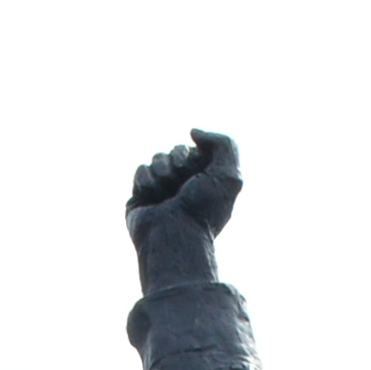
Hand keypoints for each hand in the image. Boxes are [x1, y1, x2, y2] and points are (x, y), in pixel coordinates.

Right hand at [125, 129, 242, 289]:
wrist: (173, 237)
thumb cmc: (203, 211)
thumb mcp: (230, 175)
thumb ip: (224, 143)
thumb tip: (193, 132)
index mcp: (206, 182)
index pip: (196, 150)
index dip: (194, 156)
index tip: (198, 174)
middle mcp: (185, 186)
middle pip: (175, 151)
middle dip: (177, 161)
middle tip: (182, 184)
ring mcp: (162, 191)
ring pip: (157, 158)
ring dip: (162, 171)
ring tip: (167, 194)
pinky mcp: (141, 197)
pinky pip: (140, 170)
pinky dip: (147, 181)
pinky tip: (152, 199)